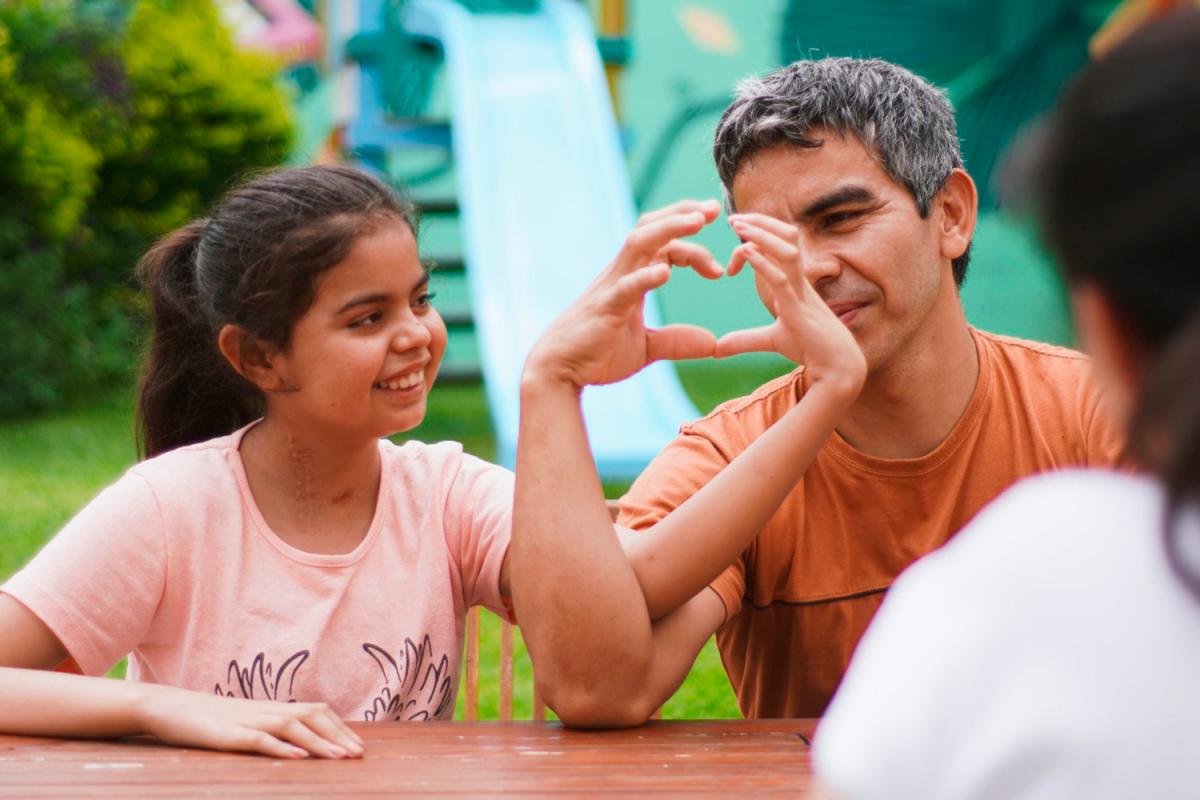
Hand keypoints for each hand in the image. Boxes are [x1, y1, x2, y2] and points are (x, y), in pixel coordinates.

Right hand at [137, 683, 363, 758]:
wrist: (166, 707)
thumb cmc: (206, 719)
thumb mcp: (242, 723)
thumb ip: (267, 729)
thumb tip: (295, 744)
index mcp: (270, 709)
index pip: (314, 711)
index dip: (338, 727)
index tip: (358, 745)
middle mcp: (264, 710)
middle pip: (310, 716)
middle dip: (337, 735)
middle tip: (359, 754)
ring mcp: (245, 721)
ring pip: (290, 726)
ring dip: (318, 741)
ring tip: (339, 757)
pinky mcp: (225, 734)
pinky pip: (257, 739)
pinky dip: (279, 747)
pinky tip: (297, 757)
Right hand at [524, 200, 724, 388]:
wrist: (561, 371)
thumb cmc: (597, 353)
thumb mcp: (646, 348)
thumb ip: (677, 341)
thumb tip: (712, 343)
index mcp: (632, 277)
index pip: (665, 245)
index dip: (693, 243)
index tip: (720, 265)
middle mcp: (622, 273)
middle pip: (651, 228)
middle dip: (683, 213)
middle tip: (714, 208)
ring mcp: (612, 286)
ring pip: (639, 243)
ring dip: (669, 227)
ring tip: (697, 221)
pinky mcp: (605, 308)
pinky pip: (625, 286)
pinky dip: (645, 276)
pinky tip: (665, 273)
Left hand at [718, 213, 866, 394]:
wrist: (835, 367)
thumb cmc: (810, 348)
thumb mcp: (770, 340)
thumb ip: (744, 340)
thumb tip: (716, 349)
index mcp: (794, 282)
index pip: (777, 248)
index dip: (754, 243)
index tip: (732, 251)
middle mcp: (799, 281)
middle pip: (787, 237)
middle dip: (761, 223)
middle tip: (733, 218)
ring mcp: (800, 292)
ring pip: (786, 251)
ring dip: (762, 235)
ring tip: (738, 226)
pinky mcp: (798, 309)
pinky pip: (781, 279)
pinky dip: (763, 263)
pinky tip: (744, 252)